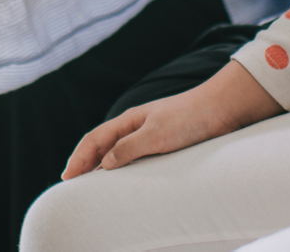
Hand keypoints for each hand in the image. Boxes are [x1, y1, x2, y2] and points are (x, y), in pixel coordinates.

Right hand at [61, 62, 281, 179]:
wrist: (223, 108)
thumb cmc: (190, 118)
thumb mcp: (157, 135)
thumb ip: (129, 149)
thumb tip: (103, 163)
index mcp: (129, 120)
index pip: (94, 140)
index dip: (78, 158)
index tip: (67, 177)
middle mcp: (136, 125)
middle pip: (101, 144)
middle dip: (84, 161)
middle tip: (71, 181)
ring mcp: (149, 132)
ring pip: (116, 149)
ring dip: (100, 164)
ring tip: (90, 181)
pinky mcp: (164, 141)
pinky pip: (133, 155)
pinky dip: (120, 165)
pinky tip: (123, 176)